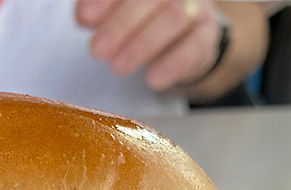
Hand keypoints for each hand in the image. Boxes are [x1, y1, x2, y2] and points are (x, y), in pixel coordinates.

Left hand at [75, 0, 223, 91]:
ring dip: (143, 45)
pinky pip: (194, 47)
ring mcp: (194, 7)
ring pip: (174, 18)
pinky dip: (172, 64)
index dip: (106, 1)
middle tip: (97, 50)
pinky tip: (152, 80)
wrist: (184, 39)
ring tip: (118, 68)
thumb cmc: (143, 20)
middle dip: (120, 25)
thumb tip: (84, 16)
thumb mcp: (117, 11)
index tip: (85, 19)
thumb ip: (98, 10)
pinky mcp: (207, 35)